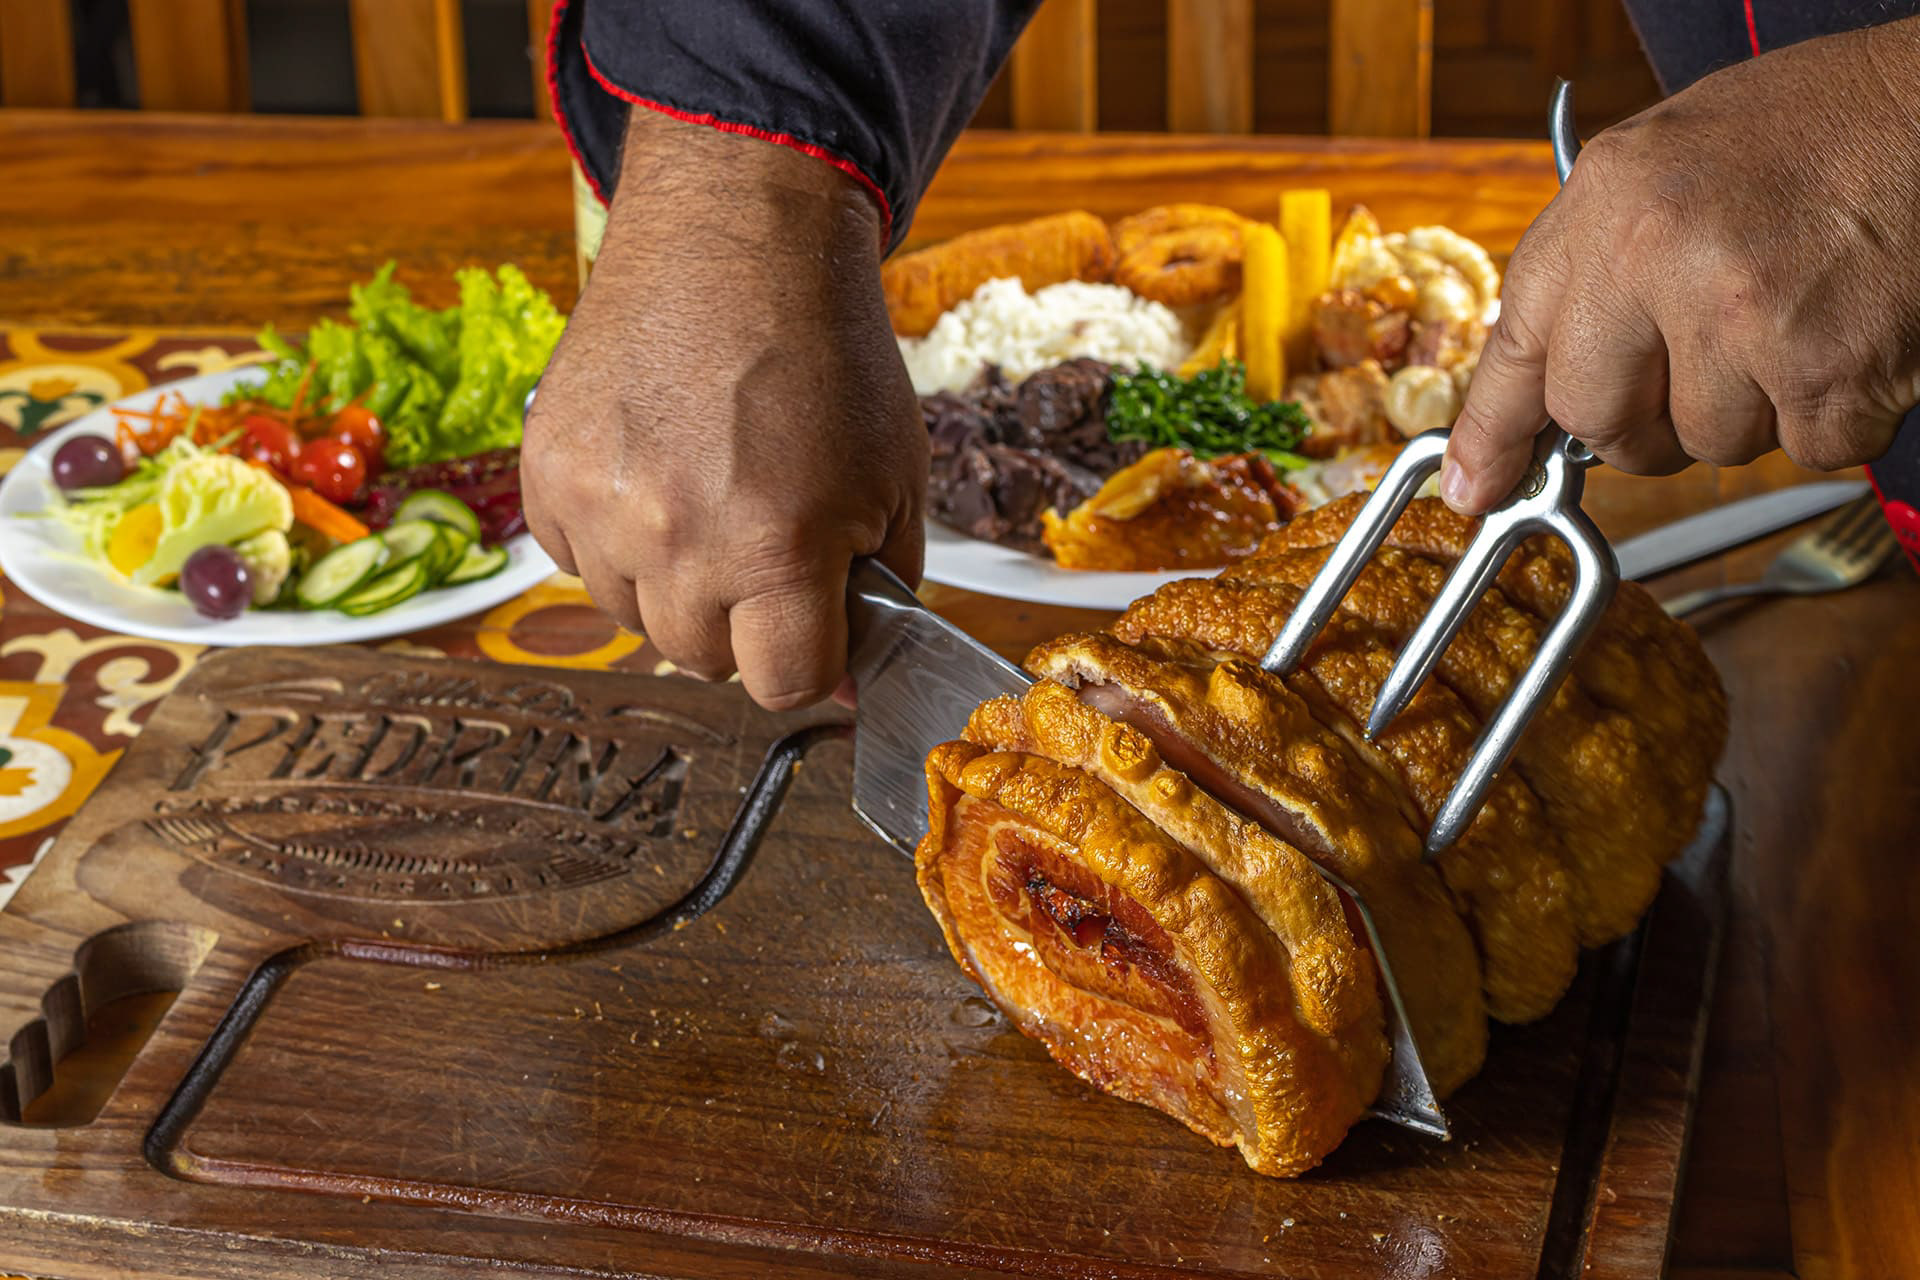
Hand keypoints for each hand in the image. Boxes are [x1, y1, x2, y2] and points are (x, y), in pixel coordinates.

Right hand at [523, 110, 925, 708]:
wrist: (738, 239)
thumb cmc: (829, 353)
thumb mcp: (894, 480)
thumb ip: (881, 594)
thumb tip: (851, 685)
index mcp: (777, 548)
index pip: (782, 685)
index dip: (809, 659)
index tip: (816, 624)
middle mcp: (676, 540)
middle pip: (703, 661)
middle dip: (743, 621)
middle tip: (765, 541)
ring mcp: (599, 507)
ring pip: (634, 616)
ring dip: (673, 582)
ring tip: (709, 492)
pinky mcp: (546, 472)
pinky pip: (576, 561)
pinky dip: (614, 538)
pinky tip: (656, 471)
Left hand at [1442, 18, 1919, 512]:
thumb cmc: (1814, 131)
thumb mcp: (1662, 167)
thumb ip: (1592, 270)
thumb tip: (1537, 394)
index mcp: (1608, 205)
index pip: (1518, 349)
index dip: (1492, 432)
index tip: (1477, 485)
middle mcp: (1659, 260)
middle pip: (1602, 423)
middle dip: (1643, 422)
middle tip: (1697, 366)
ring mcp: (1743, 319)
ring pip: (1709, 444)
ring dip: (1752, 408)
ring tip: (1792, 315)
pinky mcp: (1830, 369)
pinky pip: (1805, 448)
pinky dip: (1833, 414)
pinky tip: (1845, 333)